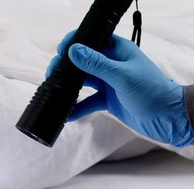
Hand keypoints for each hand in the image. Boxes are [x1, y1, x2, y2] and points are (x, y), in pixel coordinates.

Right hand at [46, 31, 193, 147]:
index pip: (93, 40)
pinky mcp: (108, 100)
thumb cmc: (151, 92)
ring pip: (84, 82)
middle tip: (52, 75)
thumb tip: (73, 51)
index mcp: (118, 51)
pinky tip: (67, 115)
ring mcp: (109, 83)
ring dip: (70, 88)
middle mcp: (112, 65)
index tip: (60, 51)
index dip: (75, 43)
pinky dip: (78, 108)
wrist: (166, 118)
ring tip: (55, 92)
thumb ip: (97, 64)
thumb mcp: (121, 76)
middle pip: (84, 63)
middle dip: (67, 68)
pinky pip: (89, 102)